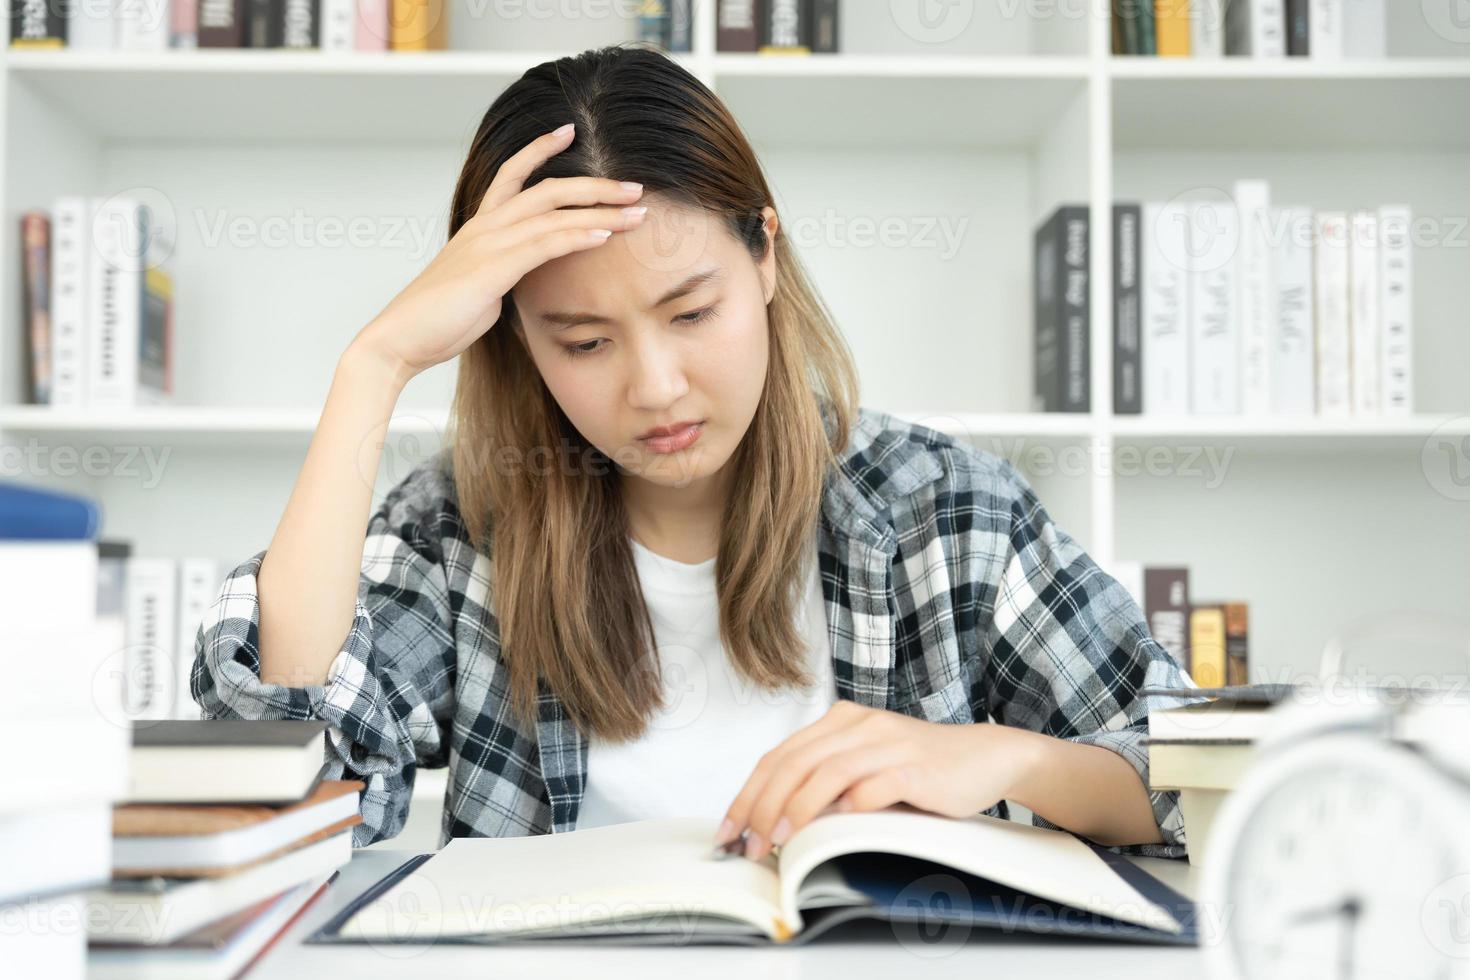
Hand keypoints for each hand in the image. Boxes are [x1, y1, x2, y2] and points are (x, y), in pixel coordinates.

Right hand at [351, 122, 647, 381]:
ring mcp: (487, 245)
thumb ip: (505, 273)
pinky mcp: (491, 270)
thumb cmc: (437, 320)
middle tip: (635, 186)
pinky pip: (543, 245)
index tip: (568, 130)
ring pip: (553, 215)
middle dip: (595, 185)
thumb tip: (527, 275)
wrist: (399, 341)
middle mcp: (484, 228)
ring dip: (601, 211)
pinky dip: (577, 236)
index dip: (539, 150)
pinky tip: (604, 234)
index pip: (512, 175)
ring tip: (637, 212)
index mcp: (479, 228)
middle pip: (547, 190)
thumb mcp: (479, 288)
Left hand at [714, 700, 1039, 859]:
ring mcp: (887, 743)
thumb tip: (774, 821)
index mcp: (839, 721)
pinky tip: (835, 826)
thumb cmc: (918, 768)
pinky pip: (874, 785)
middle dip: (763, 807)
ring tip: (778, 840)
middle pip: (794, 763)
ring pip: (827, 773)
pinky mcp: (916, 766)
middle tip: (748, 845)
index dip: (748, 795)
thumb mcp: (864, 763)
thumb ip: (825, 779)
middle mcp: (858, 724)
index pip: (778, 757)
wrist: (983, 757)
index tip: (729, 831)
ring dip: (796, 809)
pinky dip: (850, 806)